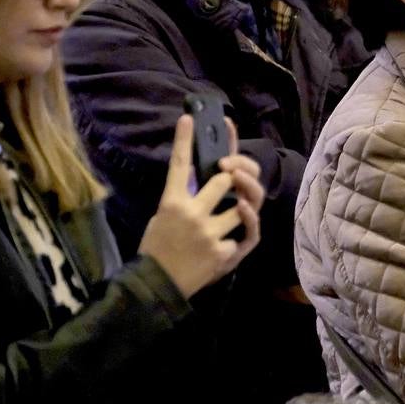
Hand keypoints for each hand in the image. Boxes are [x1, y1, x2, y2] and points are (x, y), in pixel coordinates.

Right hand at [137, 114, 261, 297]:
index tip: (188, 119)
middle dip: (235, 175)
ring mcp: (210, 234)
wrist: (158, 285)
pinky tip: (235, 231)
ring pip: (243, 207)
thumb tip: (202, 175)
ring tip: (238, 205)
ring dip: (244, 206)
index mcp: (172, 203)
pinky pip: (246, 234)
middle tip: (232, 175)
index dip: (184, 140)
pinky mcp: (224, 253)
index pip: (179, 165)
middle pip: (225, 181)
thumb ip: (185, 196)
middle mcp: (192, 214)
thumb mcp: (163, 216)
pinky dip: (244, 232)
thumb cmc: (159, 248)